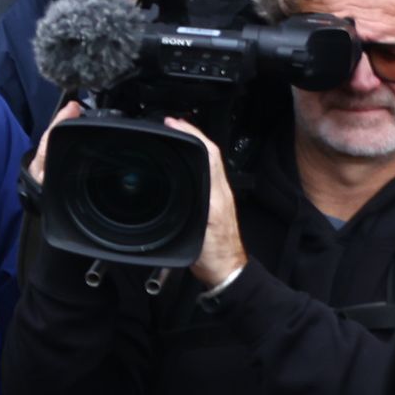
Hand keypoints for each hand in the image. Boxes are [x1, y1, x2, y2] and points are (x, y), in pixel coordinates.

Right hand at [184, 119, 244, 290]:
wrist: (224, 270)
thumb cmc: (213, 253)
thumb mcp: (201, 225)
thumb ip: (197, 201)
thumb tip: (187, 177)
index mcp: (217, 191)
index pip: (209, 152)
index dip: (191, 134)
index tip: (174, 124)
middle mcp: (218, 190)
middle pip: (207, 153)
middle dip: (189, 134)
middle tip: (170, 124)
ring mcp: (214, 196)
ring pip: (204, 162)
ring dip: (189, 146)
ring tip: (173, 137)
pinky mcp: (209, 203)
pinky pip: (200, 175)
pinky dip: (188, 162)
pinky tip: (176, 164)